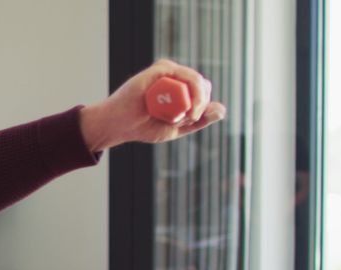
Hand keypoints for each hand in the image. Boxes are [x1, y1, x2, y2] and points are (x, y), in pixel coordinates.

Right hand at [79, 58, 226, 151]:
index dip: (204, 104)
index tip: (194, 120)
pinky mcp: (158, 70)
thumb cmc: (141, 127)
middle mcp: (173, 76)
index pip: (203, 89)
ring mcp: (165, 72)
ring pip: (195, 79)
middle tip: (189, 119)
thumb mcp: (176, 128)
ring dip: (197, 100)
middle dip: (202, 103)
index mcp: (178, 87)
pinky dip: (188, 92)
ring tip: (185, 116)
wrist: (118, 126)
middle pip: (202, 83)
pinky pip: (182, 76)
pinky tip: (181, 108)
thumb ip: (198, 121)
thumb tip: (222, 110)